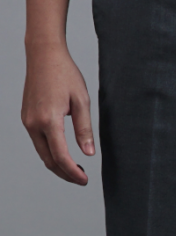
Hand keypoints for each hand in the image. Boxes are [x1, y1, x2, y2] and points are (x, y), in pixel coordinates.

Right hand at [21, 40, 93, 185]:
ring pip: (42, 153)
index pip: (61, 156)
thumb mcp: (82, 101)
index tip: (85, 180)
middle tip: (82, 180)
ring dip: (58, 165)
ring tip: (76, 170)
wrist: (43, 55)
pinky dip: (50, 153)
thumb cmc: (65, 74)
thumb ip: (84, 129)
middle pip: (48, 159)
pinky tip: (64, 155)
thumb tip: (88, 153)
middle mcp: (33, 122)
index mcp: (48, 120)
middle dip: (65, 174)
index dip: (73, 172)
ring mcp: (27, 120)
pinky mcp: (27, 117)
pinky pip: (38, 142)